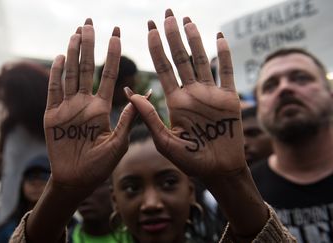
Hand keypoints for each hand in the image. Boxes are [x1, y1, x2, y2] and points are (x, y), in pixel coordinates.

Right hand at [44, 20, 135, 191]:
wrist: (76, 180)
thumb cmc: (100, 166)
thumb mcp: (118, 143)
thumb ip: (128, 119)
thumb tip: (143, 95)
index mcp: (102, 108)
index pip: (109, 75)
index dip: (112, 54)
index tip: (116, 33)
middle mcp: (85, 103)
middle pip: (87, 68)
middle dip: (89, 45)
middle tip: (90, 23)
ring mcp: (67, 107)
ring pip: (70, 74)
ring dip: (72, 54)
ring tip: (76, 34)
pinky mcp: (51, 115)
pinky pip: (53, 91)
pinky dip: (55, 74)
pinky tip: (59, 58)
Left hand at [127, 9, 244, 178]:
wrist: (218, 171)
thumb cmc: (190, 161)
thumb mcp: (165, 140)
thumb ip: (149, 117)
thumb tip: (129, 92)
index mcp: (174, 101)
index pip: (163, 68)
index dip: (156, 48)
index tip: (150, 28)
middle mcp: (191, 93)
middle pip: (180, 58)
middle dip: (173, 36)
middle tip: (166, 14)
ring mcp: (210, 94)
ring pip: (202, 60)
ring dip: (195, 40)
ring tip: (187, 20)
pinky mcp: (230, 99)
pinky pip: (227, 72)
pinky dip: (225, 55)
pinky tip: (219, 36)